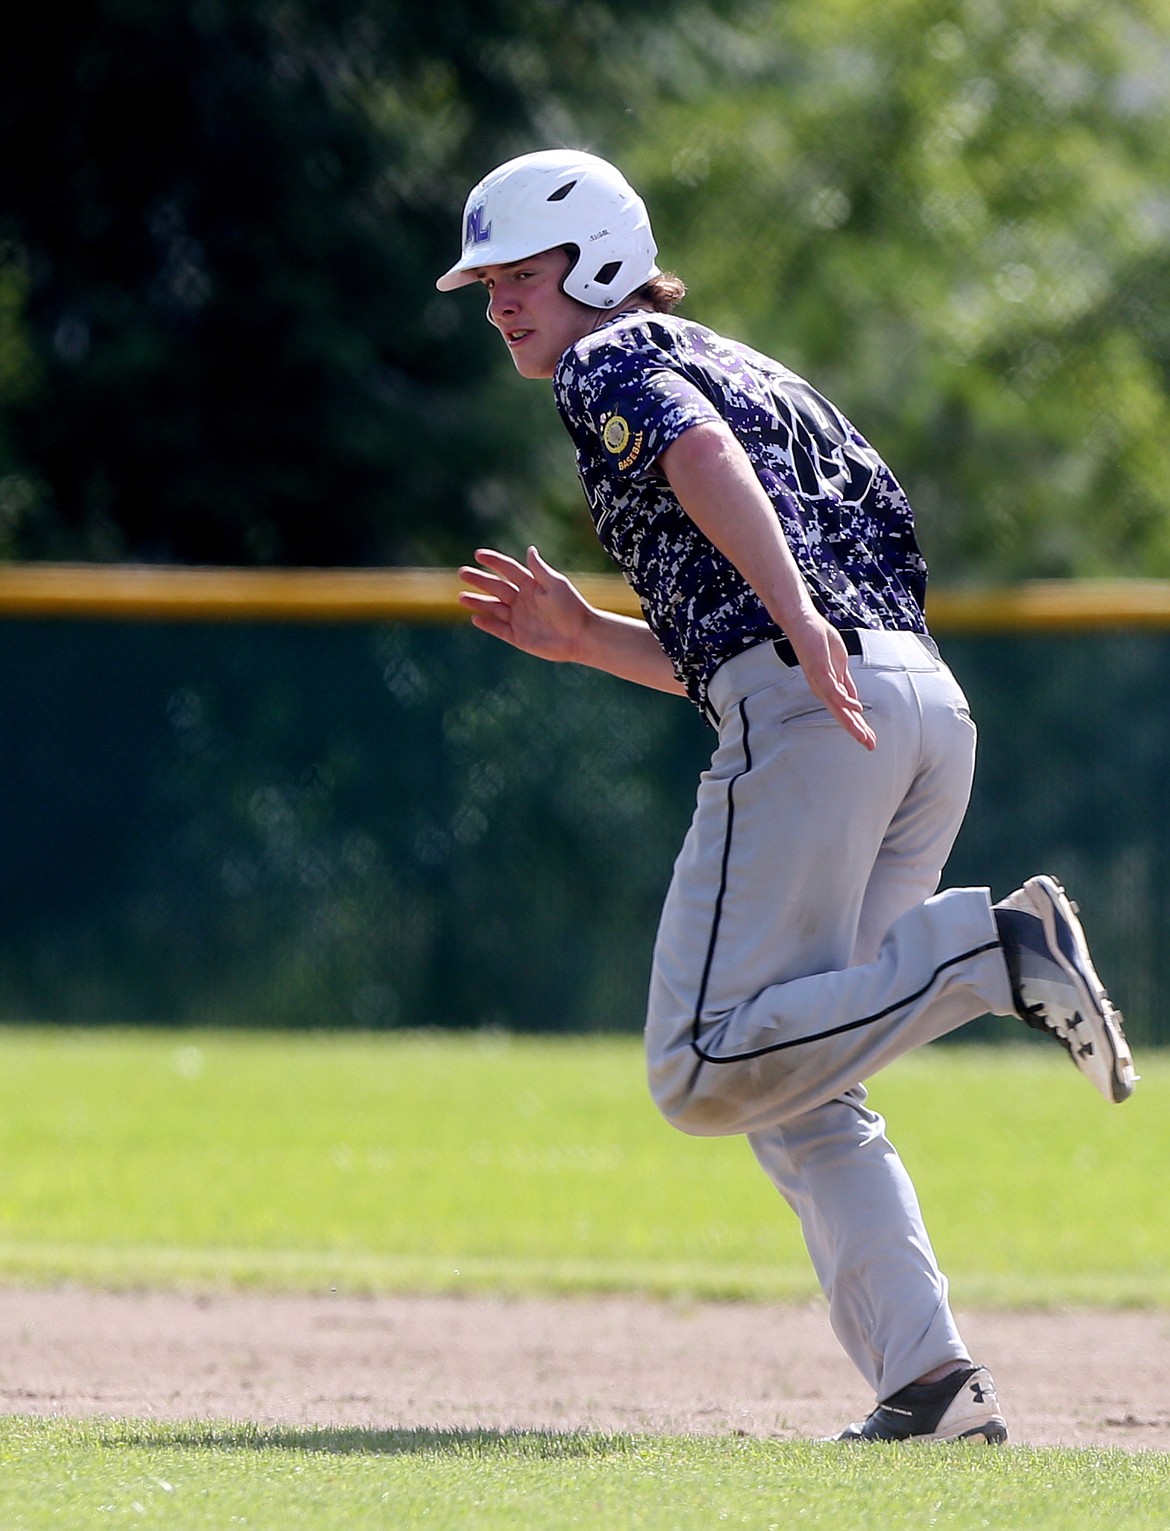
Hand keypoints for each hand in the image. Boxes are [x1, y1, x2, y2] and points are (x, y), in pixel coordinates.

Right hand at [457, 546, 592, 662]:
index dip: (494, 562)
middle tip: (462, 572)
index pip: (508, 570)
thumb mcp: (556, 585)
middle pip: (496, 587)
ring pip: (493, 608)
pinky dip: (487, 624)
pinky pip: (499, 629)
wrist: (581, 636)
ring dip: (477, 602)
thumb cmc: (572, 608)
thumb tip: (530, 549)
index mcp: (531, 585)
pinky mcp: (519, 637)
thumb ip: (540, 569)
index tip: (478, 554)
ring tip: (460, 596)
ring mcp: (519, 618)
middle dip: (479, 580)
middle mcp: (523, 600)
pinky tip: (475, 618)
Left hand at [784, 611, 876, 750]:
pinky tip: (857, 707)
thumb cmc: (819, 641)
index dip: (859, 727)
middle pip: (842, 715)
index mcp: (829, 688)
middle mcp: (823, 689)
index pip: (846, 712)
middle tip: (870, 746)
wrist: (804, 623)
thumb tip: (856, 703)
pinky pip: (833, 689)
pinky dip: (845, 700)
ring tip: (864, 735)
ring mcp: (820, 680)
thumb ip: (846, 685)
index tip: (870, 740)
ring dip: (852, 722)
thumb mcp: (839, 667)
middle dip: (857, 731)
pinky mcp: (819, 670)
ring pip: (838, 707)